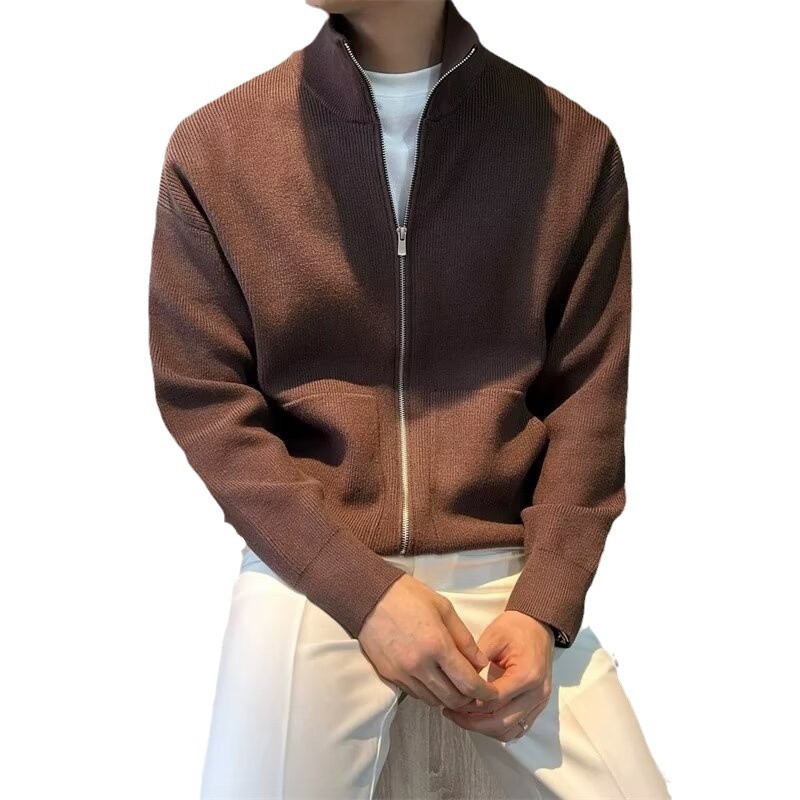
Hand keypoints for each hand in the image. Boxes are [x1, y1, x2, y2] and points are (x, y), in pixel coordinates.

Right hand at [358, 575, 499, 709]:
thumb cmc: (409, 596)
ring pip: (433, 701)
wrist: (369, 596)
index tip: (492, 693)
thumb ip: (465, 639)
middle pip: (452, 699)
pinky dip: (429, 692)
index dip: (484, 693)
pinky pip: (415, 694)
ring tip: (454, 685)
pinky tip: (433, 679)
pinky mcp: (389, 676)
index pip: (467, 683)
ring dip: (448, 697)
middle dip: (468, 699)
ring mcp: (402, 673)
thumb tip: (481, 663)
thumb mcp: (444, 608)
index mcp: (437, 645)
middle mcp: (419, 665)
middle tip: (475, 691)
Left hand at [441, 610, 553, 741]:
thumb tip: (458, 684)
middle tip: (452, 713)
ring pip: (509, 731)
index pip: (494, 701)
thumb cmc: (514, 628)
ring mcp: (540, 702)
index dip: (470, 706)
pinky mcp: (537, 706)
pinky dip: (498, 727)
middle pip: (501, 722)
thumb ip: (476, 663)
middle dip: (474, 723)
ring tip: (463, 717)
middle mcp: (536, 694)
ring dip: (485, 728)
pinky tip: (480, 718)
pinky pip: (517, 728)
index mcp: (526, 675)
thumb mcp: (492, 637)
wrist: (537, 625)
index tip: (451, 702)